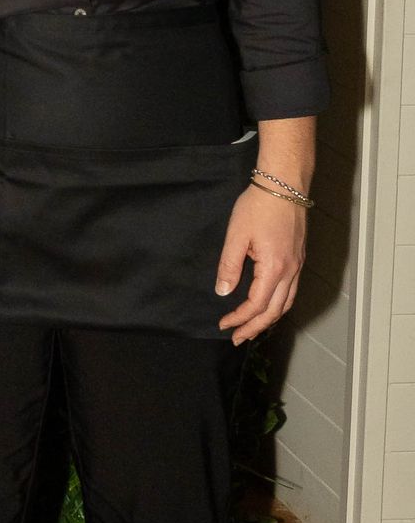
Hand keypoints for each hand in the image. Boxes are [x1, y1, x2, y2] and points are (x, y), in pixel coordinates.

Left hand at [214, 184, 306, 343]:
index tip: (224, 324)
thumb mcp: (236, 235)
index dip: (239, 319)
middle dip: (255, 327)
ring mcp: (297, 265)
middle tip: (237, 338)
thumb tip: (223, 292)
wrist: (284, 184)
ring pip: (286, 303)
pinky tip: (268, 305)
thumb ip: (229, 266)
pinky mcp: (298, 258)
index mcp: (274, 268)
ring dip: (268, 319)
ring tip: (252, 328)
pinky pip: (291, 290)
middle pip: (274, 311)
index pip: (256, 305)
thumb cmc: (259, 206)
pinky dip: (278, 304)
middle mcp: (290, 271)